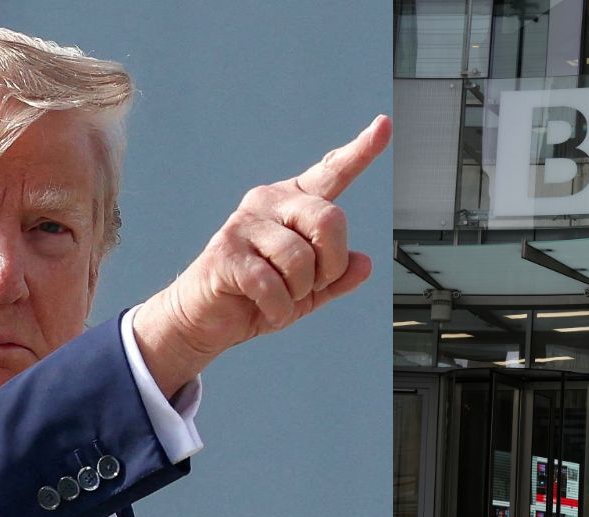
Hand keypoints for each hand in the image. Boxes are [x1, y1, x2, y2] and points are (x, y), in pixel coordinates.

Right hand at [134, 115, 390, 394]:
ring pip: (301, 258)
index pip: (331, 173)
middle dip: (331, 265)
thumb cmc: (256, 299)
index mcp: (293, 204)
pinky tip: (266, 311)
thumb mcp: (308, 293)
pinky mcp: (226, 251)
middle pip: (330, 219)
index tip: (383, 125)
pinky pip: (272, 285)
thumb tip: (364, 263)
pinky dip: (278, 309)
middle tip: (311, 287)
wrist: (205, 320)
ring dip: (299, 292)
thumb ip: (338, 278)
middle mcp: (269, 202)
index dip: (360, 151)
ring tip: (281, 298)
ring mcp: (244, 223)